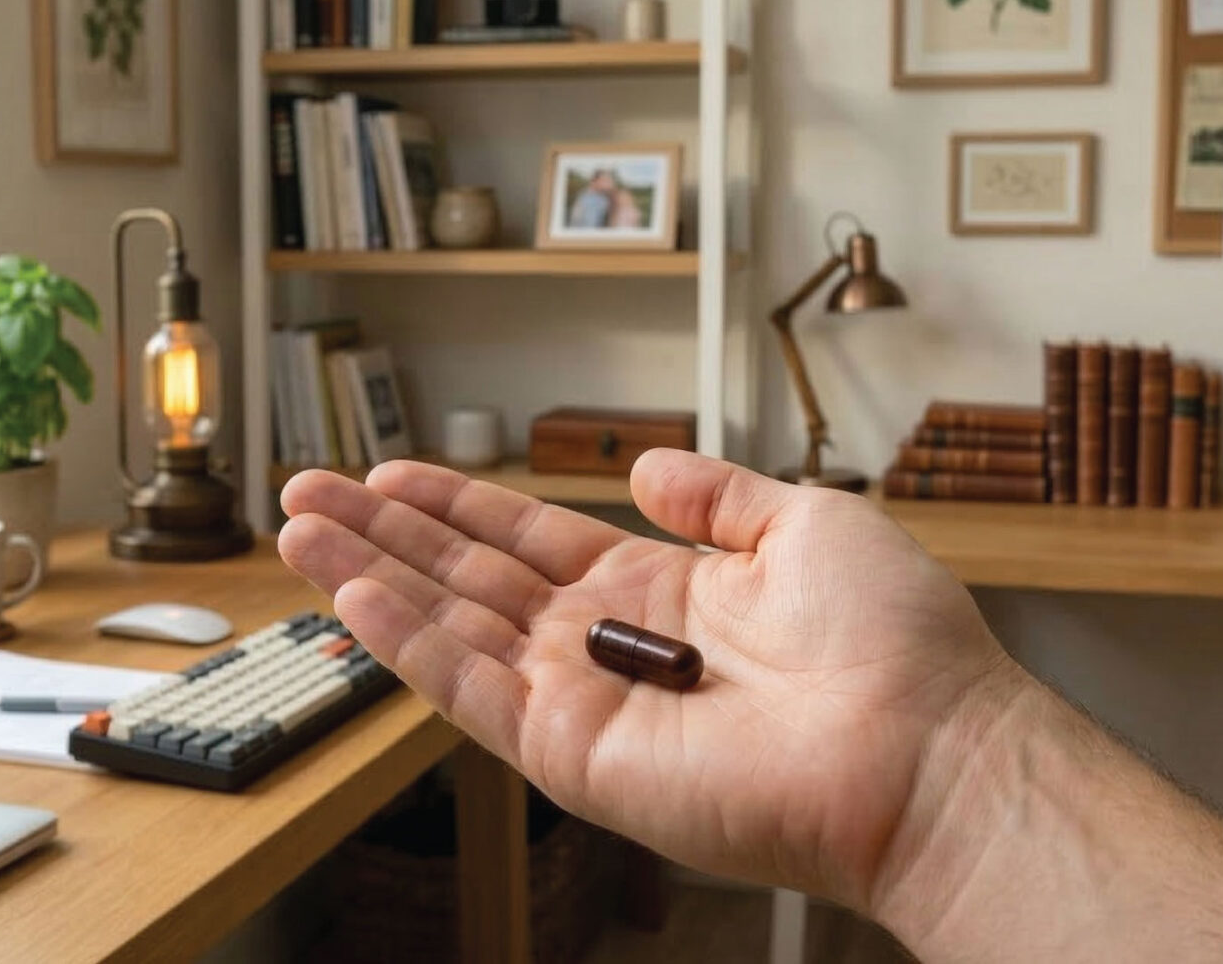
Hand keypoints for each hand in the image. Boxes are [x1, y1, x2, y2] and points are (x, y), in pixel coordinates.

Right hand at [277, 448, 1021, 909]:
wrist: (926, 743)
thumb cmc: (893, 643)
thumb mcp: (807, 522)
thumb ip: (718, 494)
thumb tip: (648, 466)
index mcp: (660, 591)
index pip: (529, 539)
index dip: (455, 504)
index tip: (388, 470)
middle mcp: (610, 646)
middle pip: (468, 579)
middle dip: (385, 532)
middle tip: (306, 489)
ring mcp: (586, 702)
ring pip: (451, 630)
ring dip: (369, 578)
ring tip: (296, 528)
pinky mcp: (576, 756)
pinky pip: (473, 693)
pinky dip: (407, 646)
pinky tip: (352, 595)